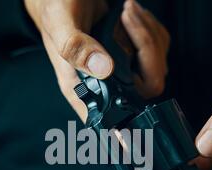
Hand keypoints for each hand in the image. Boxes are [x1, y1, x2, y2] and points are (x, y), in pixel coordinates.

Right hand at [24, 0, 169, 120]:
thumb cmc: (54, 9)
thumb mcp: (60, 24)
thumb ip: (75, 46)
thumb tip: (103, 69)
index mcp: (83, 87)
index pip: (115, 116)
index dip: (133, 114)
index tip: (136, 89)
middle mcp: (104, 82)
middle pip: (148, 86)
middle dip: (148, 49)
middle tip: (129, 20)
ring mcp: (121, 69)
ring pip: (157, 65)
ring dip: (148, 32)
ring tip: (126, 12)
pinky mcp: (132, 54)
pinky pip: (157, 49)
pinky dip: (150, 29)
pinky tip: (132, 18)